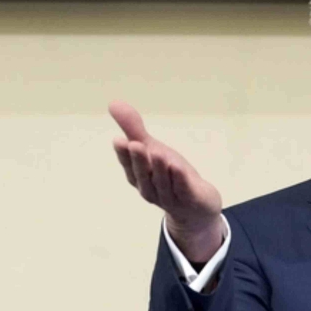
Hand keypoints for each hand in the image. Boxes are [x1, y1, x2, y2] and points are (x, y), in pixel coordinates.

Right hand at [109, 100, 223, 262]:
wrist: (197, 207)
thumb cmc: (170, 176)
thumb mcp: (152, 149)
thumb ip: (134, 129)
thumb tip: (113, 103)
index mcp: (139, 177)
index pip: (128, 166)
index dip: (124, 155)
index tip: (119, 140)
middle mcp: (151, 189)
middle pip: (143, 176)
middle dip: (138, 161)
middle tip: (135, 144)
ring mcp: (170, 197)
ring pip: (162, 183)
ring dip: (159, 169)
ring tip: (157, 152)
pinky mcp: (190, 201)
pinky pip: (183, 190)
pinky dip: (179, 180)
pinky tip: (178, 168)